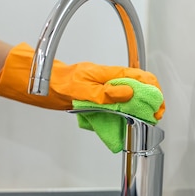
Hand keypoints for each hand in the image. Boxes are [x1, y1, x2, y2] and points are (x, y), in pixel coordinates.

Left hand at [0, 42, 164, 118]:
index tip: (157, 106)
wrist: (37, 84)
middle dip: (149, 101)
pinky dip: (123, 113)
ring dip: (137, 108)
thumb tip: (127, 92)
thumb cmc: (54, 84)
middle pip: (137, 86)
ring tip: (142, 122)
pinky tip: (124, 122)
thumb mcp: (79, 89)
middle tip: (153, 117)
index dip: (152, 91)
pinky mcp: (95, 97)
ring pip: (128, 96)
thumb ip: (103, 92)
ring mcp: (101, 88)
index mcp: (106, 73)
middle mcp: (106, 79)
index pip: (139, 77)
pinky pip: (115, 104)